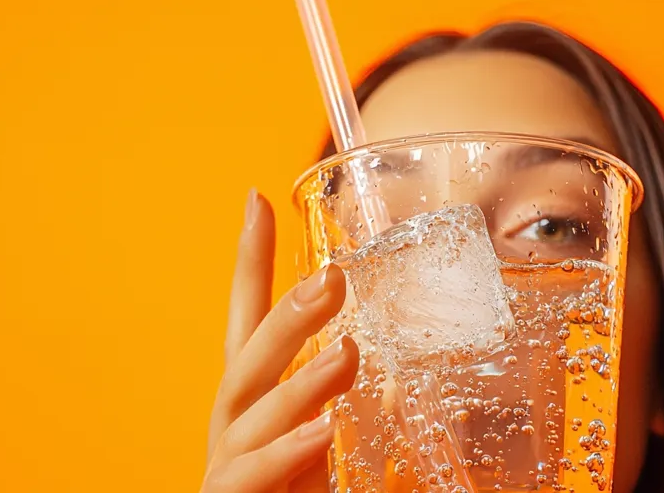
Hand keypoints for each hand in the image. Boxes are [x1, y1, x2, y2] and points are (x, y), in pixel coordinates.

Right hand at [202, 190, 359, 492]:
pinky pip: (248, 475)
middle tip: (332, 278)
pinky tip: (322, 431)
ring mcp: (227, 463)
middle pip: (248, 360)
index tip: (258, 199)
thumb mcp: (329, 439)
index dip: (251, 261)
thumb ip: (354, 407)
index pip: (248, 320)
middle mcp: (235, 423)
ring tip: (346, 355)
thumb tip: (436, 390)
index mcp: (256, 399)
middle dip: (286, 316)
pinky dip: (285, 452)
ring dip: (299, 383)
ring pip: (250, 413)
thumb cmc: (296, 490)